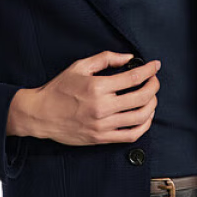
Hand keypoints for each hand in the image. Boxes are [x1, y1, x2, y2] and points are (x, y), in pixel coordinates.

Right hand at [31, 51, 160, 145]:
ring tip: (151, 97)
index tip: (155, 65)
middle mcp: (102, 107)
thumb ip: (105, 58)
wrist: (40, 114)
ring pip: (140, 118)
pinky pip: (130, 135)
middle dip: (154, 86)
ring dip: (152, 105)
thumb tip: (128, 57)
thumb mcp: (79, 66)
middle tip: (154, 80)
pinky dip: (144, 126)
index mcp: (97, 87)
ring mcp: (102, 125)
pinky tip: (145, 116)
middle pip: (141, 97)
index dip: (149, 70)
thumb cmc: (59, 89)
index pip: (133, 78)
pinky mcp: (101, 138)